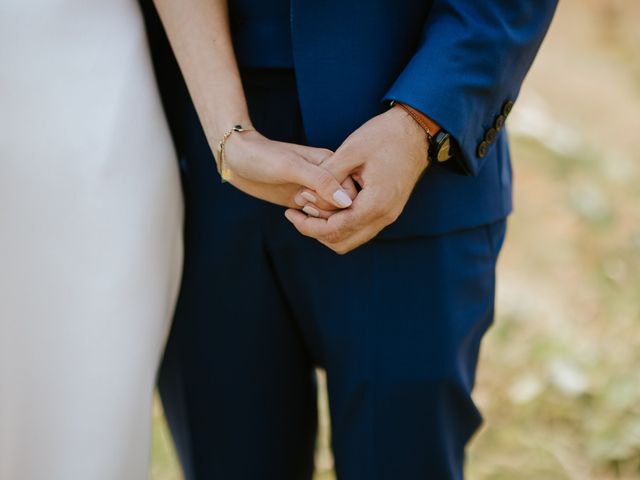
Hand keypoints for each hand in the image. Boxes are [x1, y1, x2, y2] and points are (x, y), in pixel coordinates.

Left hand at [221, 130, 354, 208]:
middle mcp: (330, 178)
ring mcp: (318, 191)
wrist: (238, 159)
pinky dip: (309, 224)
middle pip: (344, 209)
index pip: (351, 194)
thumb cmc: (263, 156)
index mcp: (333, 163)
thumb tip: (346, 202)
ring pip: (333, 218)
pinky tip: (292, 214)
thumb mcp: (291, 167)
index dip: (332, 203)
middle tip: (299, 198)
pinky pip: (319, 221)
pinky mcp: (306, 202)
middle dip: (323, 212)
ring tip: (296, 205)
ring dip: (315, 218)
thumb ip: (320, 181)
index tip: (305, 195)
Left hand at [284, 105, 428, 253]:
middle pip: (343, 242)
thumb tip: (309, 198)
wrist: (416, 130)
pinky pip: (361, 228)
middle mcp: (385, 216)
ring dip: (329, 229)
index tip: (290, 212)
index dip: (308, 225)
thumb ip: (329, 177)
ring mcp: (389, 215)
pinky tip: (326, 204)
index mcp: (375, 203)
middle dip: (316, 232)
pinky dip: (341, 223)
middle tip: (297, 213)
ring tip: (309, 207)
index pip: (335, 230)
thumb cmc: (384, 135)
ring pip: (352, 238)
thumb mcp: (350, 151)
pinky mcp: (388, 210)